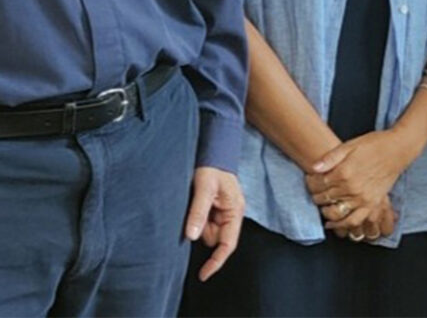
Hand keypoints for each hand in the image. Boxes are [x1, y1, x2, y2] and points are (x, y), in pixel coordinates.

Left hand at [184, 166, 244, 281]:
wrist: (213, 152)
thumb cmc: (212, 167)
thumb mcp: (204, 188)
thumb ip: (199, 212)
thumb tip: (192, 236)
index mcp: (235, 210)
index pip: (228, 243)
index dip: (216, 261)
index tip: (203, 274)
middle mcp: (231, 214)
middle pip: (214, 239)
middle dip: (202, 230)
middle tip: (194, 209)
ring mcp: (223, 213)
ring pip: (207, 232)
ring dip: (198, 223)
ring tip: (194, 202)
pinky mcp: (215, 210)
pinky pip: (203, 224)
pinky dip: (197, 219)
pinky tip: (195, 204)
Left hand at [305, 130, 409, 233]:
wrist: (397, 150)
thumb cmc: (374, 144)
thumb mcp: (350, 145)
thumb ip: (331, 157)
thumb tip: (314, 168)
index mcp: (344, 172)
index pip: (318, 183)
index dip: (310, 182)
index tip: (309, 179)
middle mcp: (352, 188)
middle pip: (325, 198)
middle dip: (316, 195)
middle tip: (314, 191)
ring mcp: (362, 198)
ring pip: (336, 212)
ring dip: (325, 211)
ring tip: (322, 206)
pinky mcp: (371, 204)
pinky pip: (353, 221)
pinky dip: (342, 225)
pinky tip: (334, 224)